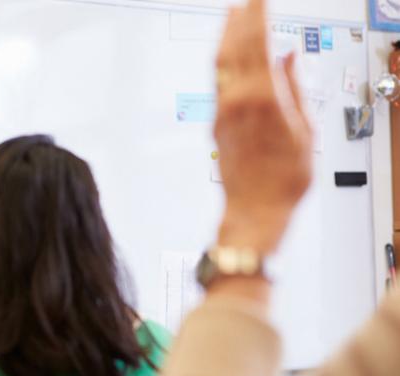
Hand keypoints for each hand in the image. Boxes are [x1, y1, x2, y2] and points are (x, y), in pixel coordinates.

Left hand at [213, 0, 312, 252]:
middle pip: (234, 49)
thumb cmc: (283, 180)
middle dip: (239, 21)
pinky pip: (217, 82)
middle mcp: (237, 101)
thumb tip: (290, 59)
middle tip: (244, 2)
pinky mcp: (216, 123)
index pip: (257, 45)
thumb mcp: (305, 130)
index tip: (260, 0)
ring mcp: (222, 112)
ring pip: (220, 65)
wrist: (254, 210)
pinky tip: (228, 55)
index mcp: (263, 99)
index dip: (258, 17)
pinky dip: (223, 61)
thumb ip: (295, 88)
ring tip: (231, 17)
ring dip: (225, 37)